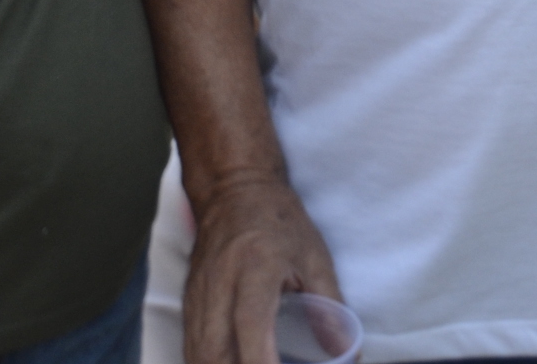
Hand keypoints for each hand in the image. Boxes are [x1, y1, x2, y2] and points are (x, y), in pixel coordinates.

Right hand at [184, 175, 341, 363]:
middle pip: (215, 350)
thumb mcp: (314, 257)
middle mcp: (219, 284)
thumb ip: (331, 308)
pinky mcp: (187, 304)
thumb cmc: (278, 222)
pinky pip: (191, 347)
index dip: (262, 361)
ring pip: (197, 355)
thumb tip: (348, 354)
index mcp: (254, 267)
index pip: (250, 324)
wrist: (232, 190)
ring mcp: (197, 296)